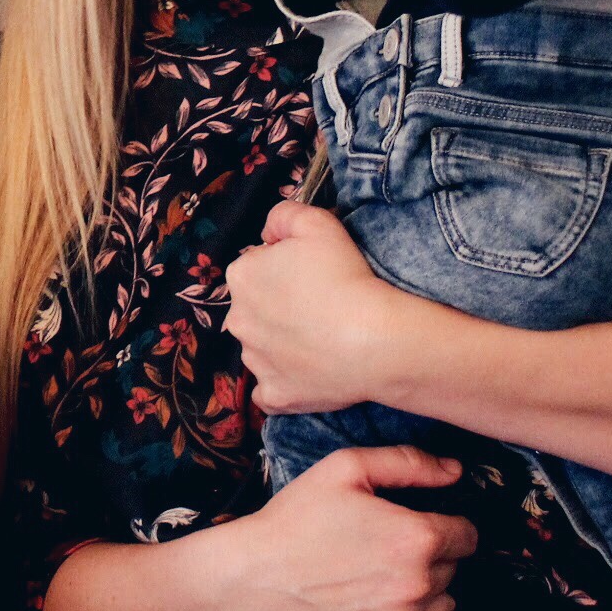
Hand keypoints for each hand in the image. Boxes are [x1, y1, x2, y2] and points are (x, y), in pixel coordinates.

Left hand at [225, 202, 423, 413]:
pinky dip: (284, 384)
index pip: (257, 267)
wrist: (374, 339)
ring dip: (282, 344)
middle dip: (279, 306)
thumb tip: (269, 233)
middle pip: (255, 308)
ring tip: (321, 340)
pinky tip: (307, 375)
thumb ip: (284, 215)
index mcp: (242, 276)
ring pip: (261, 347)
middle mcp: (238, 320)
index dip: (285, 269)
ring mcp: (254, 361)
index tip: (313, 276)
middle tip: (320, 308)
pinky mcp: (274, 395)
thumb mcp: (317, 222)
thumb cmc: (345, 277)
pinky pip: (270, 391)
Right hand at [227, 446, 475, 610]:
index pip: (467, 535)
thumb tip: (454, 472)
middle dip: (429, 558)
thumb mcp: (344, 469)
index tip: (417, 526)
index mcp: (416, 538)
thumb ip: (407, 463)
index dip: (445, 525)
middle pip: (454, 571)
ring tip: (382, 581)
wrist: (249, 581)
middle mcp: (419, 587)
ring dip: (426, 595)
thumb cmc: (294, 520)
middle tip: (386, 551)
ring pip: (444, 609)